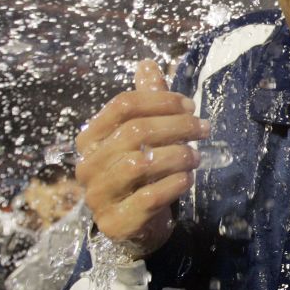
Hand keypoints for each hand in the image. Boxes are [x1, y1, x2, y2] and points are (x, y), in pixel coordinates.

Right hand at [76, 59, 208, 258]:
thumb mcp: (141, 136)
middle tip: (203, 128)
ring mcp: (98, 196)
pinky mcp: (116, 222)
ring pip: (139, 164)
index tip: (190, 106)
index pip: (123, 105)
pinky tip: (188, 179)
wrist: (133, 226)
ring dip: (177, 155)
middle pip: (134, 132)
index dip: (161, 100)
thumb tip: (148, 64)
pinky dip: (174, 183)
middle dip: (177, 126)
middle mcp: (87, 166)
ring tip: (196, 156)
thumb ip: (145, 102)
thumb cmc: (139, 175)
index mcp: (89, 138)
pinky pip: (149, 197)